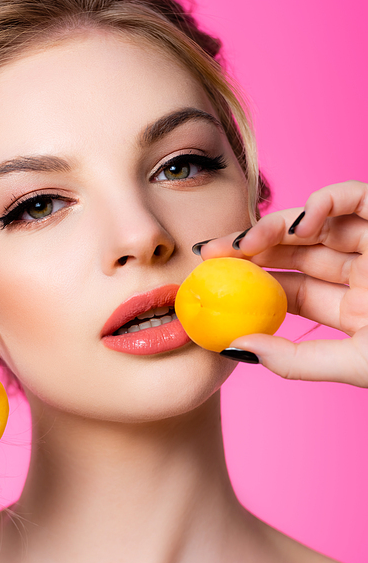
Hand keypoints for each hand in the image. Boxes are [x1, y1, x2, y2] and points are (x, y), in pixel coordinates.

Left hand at [198, 181, 367, 385]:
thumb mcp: (356, 364)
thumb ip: (296, 360)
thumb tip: (234, 347)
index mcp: (349, 311)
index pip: (289, 291)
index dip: (249, 285)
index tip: (211, 284)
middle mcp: (361, 276)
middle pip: (296, 254)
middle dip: (252, 250)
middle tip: (210, 252)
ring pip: (319, 225)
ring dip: (278, 225)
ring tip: (243, 240)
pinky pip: (359, 198)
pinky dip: (328, 200)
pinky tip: (300, 219)